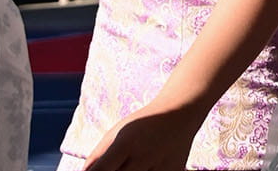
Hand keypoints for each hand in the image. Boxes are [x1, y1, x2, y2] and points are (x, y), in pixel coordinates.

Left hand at [82, 101, 204, 170]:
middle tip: (118, 165)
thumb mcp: (115, 133)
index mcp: (125, 143)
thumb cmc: (142, 124)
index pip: (100, 170)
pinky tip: (146, 166)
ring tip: (132, 164)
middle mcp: (143, 156)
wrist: (181, 111)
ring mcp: (161, 167)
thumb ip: (96, 157)